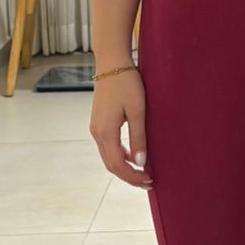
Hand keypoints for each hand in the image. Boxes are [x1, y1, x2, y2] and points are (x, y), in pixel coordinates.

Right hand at [89, 66, 151, 187]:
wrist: (112, 62)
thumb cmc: (127, 83)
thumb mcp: (137, 111)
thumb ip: (139, 137)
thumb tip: (141, 163)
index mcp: (106, 132)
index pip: (118, 165)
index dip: (133, 176)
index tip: (149, 180)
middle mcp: (97, 132)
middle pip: (111, 165)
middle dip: (129, 176)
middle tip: (148, 181)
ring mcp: (96, 127)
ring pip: (108, 157)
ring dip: (124, 167)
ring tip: (143, 171)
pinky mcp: (98, 122)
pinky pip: (108, 146)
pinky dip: (120, 155)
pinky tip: (134, 155)